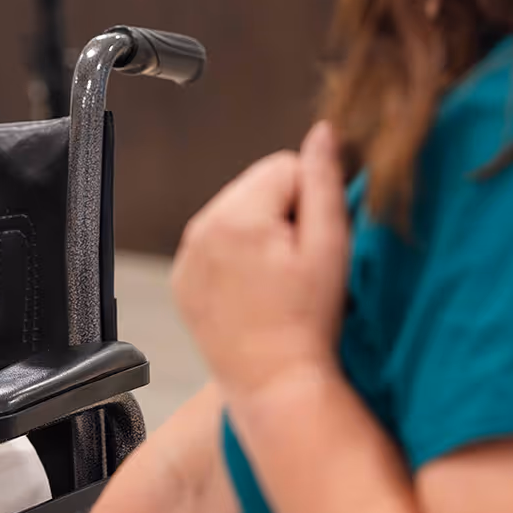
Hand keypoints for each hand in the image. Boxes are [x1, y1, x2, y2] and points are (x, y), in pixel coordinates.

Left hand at [171, 121, 350, 401]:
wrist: (275, 383)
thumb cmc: (310, 321)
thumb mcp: (330, 247)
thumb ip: (325, 182)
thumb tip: (324, 129)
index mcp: (236, 215)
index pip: (284, 165)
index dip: (311, 200)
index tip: (313, 243)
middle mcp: (200, 228)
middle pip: (256, 188)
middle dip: (283, 214)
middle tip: (297, 266)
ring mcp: (186, 255)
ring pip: (236, 214)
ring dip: (260, 235)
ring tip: (278, 282)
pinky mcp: (182, 279)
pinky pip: (214, 245)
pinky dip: (235, 258)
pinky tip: (255, 293)